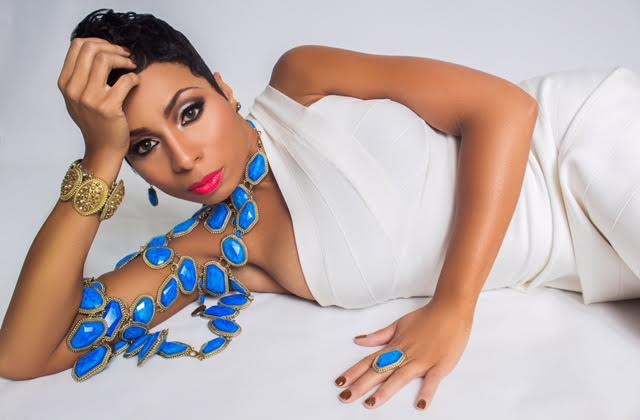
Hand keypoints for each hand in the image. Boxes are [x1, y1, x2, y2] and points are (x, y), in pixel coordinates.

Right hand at [57, 37, 138, 157]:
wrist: (103, 149)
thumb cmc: (96, 122)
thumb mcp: (79, 97)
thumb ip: (81, 76)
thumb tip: (98, 49)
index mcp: (65, 83)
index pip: (77, 46)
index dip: (99, 42)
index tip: (113, 49)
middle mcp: (73, 89)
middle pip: (91, 48)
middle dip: (113, 47)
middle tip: (127, 55)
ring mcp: (89, 99)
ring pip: (104, 60)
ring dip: (123, 58)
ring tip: (132, 65)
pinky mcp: (107, 108)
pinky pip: (124, 80)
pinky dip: (133, 77)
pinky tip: (136, 82)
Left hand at [334, 297, 475, 410]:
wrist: (450, 309)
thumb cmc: (425, 318)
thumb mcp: (398, 325)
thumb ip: (378, 336)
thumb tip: (358, 340)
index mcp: (394, 346)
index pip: (369, 361)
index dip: (353, 372)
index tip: (339, 382)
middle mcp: (404, 354)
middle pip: (379, 371)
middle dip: (360, 385)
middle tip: (344, 397)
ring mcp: (422, 360)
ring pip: (400, 377)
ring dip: (385, 391)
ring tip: (371, 404)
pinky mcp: (440, 365)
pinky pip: (432, 381)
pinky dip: (426, 392)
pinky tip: (420, 405)